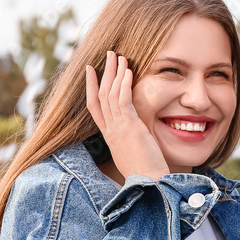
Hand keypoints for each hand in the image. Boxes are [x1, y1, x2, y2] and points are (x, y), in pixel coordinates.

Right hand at [86, 51, 170, 178]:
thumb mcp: (133, 151)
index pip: (94, 106)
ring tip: (119, 56)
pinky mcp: (130, 127)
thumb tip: (138, 130)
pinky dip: (125, 84)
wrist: (149, 185)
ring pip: (111, 94)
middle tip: (108, 54)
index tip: (91, 70)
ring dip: (116, 73)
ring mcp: (118, 128)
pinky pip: (123, 100)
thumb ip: (132, 138)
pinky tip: (129, 71)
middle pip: (101, 95)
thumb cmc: (145, 172)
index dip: (90, 86)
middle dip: (104, 72)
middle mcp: (110, 130)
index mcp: (109, 136)